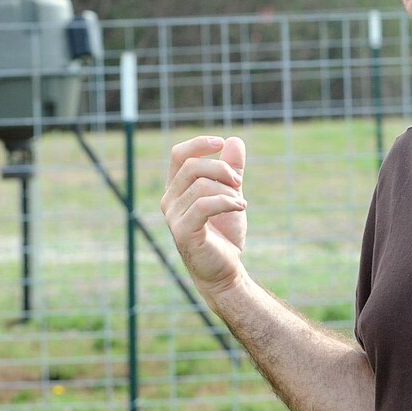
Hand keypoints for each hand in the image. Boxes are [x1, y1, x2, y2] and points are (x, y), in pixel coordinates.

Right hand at [161, 135, 247, 299]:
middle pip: (191, 166)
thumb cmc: (224, 233)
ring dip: (228, 190)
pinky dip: (226, 202)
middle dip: (221, 168)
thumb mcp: (231, 195)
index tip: (221, 142)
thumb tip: (234, 141)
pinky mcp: (183, 232)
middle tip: (239, 182)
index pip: (179, 155)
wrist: (225, 269)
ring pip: (200, 186)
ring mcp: (173, 217)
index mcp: (176, 188)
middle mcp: (169, 201)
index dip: (199, 144)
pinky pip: (203, 206)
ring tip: (242, 203)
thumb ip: (232, 170)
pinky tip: (240, 207)